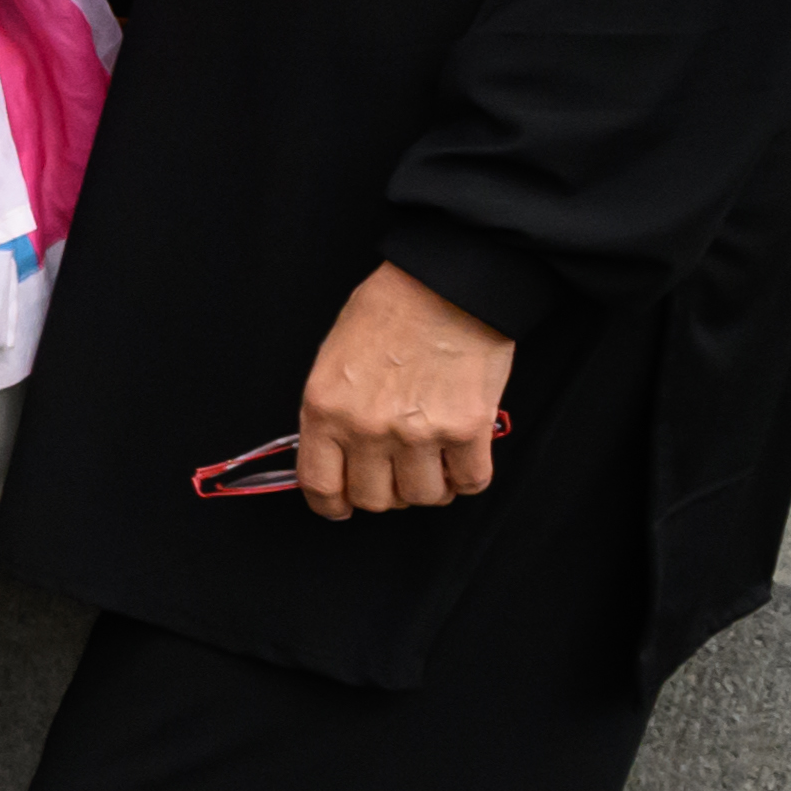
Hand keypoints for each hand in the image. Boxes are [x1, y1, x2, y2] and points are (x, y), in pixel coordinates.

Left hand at [295, 259, 518, 521]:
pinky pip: (471, 481)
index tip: (342, 506)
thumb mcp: (334, 360)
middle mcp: (367, 429)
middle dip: (387, 494)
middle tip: (397, 474)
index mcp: (325, 409)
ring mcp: (419, 432)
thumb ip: (333, 412)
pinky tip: (464, 458)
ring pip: (424, 497)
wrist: (447, 284)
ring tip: (435, 462)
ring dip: (431, 487)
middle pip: (375, 499)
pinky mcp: (468, 429)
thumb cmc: (389, 312)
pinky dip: (468, 478)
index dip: (332, 504)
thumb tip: (339, 454)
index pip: (319, 484)